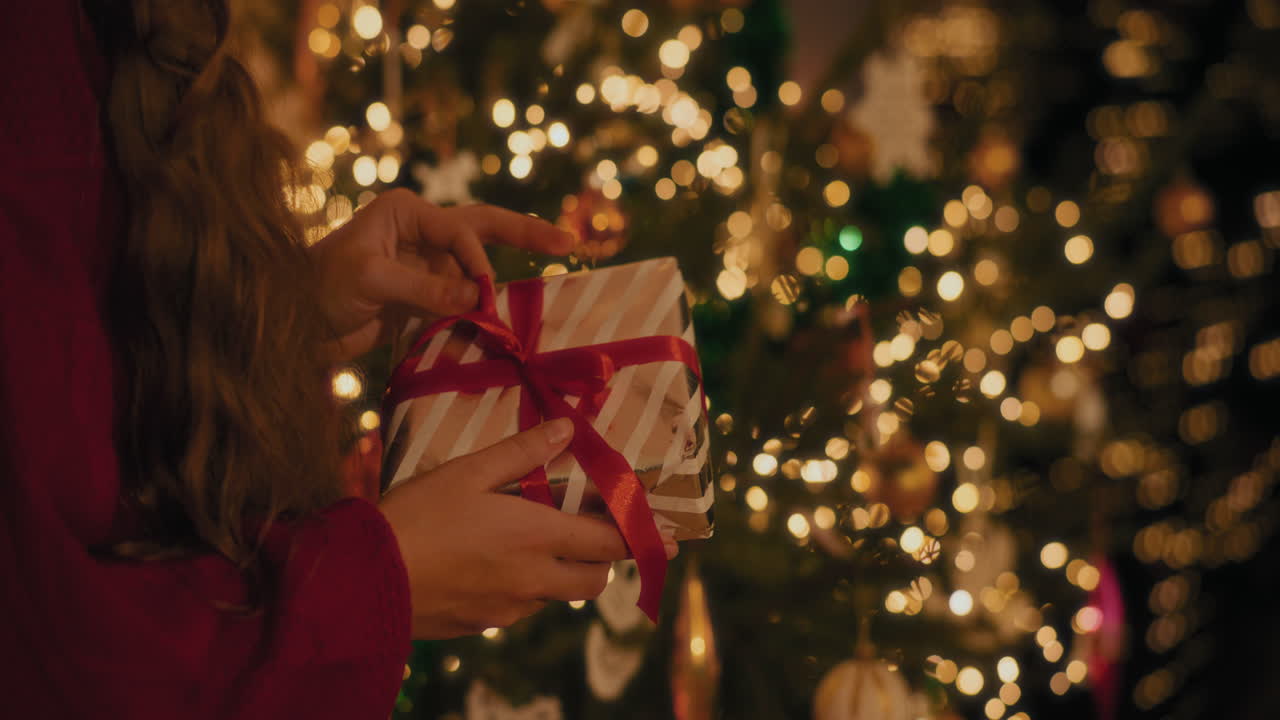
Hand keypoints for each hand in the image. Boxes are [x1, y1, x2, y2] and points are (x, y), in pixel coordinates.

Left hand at [309, 188, 573, 359]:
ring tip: (542, 287)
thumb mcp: (370, 280)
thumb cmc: (316, 288)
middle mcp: (420, 233)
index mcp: (405, 212)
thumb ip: (425, 285)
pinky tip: (504, 323)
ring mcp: (424, 266)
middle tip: (567, 243)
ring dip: (500, 285)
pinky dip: (481, 313)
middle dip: (526, 236)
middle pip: (485, 229)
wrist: (290, 326)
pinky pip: (462, 301)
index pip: (461, 230)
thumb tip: (480, 296)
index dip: (478, 261)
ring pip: (476, 270)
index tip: (484, 296)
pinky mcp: (422, 298)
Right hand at [378, 418, 676, 638]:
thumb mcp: (466, 472)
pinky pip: (520, 609)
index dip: (643, 538)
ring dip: (563, 573)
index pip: (609, 542)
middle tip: (595, 533)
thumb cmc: (414, 517)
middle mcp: (531, 579)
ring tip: (537, 543)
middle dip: (605, 559)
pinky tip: (493, 565)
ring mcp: (507, 608)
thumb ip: (521, 452)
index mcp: (534, 537)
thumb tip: (568, 428)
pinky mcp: (482, 626)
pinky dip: (525, 588)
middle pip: (594, 580)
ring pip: (556, 596)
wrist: (361, 582)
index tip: (674, 538)